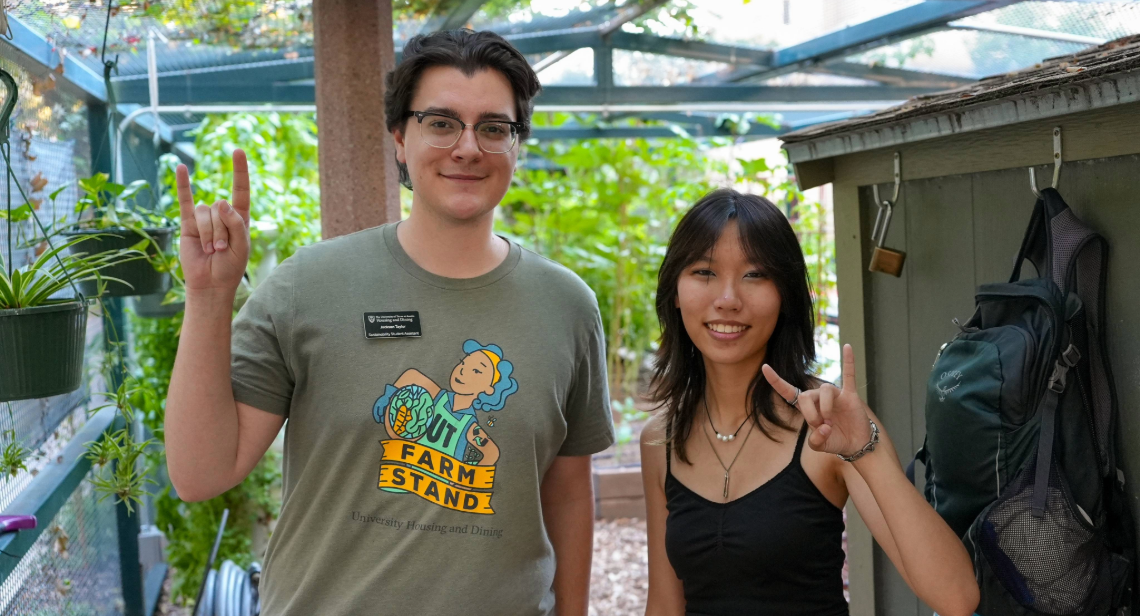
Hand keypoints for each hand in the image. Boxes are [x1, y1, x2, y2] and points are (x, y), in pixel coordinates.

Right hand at [177, 149, 250, 291]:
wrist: (210, 283)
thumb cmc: (230, 267)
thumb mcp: (241, 246)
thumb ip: (236, 224)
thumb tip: (221, 202)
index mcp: (239, 218)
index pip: (241, 190)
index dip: (240, 171)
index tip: (238, 151)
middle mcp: (221, 214)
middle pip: (220, 209)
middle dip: (221, 232)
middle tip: (221, 250)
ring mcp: (204, 218)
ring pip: (204, 213)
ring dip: (208, 234)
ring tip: (210, 250)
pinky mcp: (188, 224)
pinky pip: (185, 201)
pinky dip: (183, 185)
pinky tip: (180, 167)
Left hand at [762, 344, 872, 457]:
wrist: (855, 444)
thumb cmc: (835, 441)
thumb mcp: (819, 446)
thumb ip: (815, 441)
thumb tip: (823, 427)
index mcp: (807, 407)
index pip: (788, 391)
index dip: (776, 381)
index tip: (765, 367)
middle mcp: (818, 398)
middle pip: (806, 395)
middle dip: (810, 413)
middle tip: (820, 426)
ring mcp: (834, 394)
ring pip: (825, 390)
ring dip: (825, 407)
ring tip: (831, 422)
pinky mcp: (850, 395)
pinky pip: (849, 374)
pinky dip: (848, 361)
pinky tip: (846, 347)